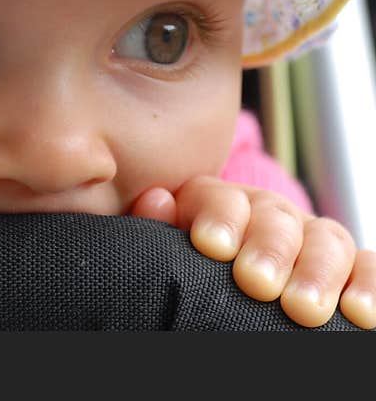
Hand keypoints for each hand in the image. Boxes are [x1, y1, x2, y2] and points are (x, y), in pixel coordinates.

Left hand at [130, 176, 375, 329]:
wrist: (225, 292)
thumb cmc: (186, 275)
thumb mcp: (166, 249)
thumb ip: (156, 227)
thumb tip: (156, 200)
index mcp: (217, 205)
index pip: (220, 198)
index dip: (218, 216)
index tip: (212, 247)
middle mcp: (267, 215)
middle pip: (275, 216)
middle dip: (269, 248)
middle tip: (257, 283)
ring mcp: (310, 239)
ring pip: (325, 238)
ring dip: (317, 272)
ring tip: (303, 309)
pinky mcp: (347, 268)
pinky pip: (366, 267)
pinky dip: (367, 285)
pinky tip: (360, 313)